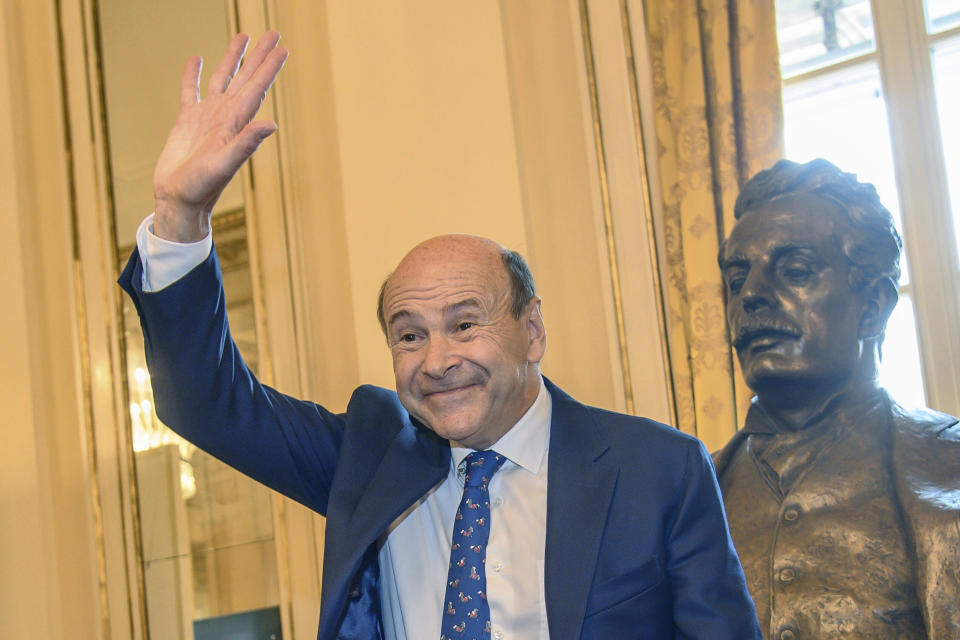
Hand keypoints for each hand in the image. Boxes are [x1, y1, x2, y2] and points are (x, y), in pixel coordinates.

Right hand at [152, 31, 287, 241]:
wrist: (178, 200)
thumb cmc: (201, 188)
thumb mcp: (224, 165)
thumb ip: (246, 144)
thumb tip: (271, 124)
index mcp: (236, 123)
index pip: (257, 88)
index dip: (270, 68)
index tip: (283, 47)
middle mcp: (225, 116)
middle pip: (246, 78)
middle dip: (260, 56)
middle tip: (274, 33)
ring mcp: (207, 117)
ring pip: (223, 79)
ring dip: (233, 58)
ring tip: (243, 36)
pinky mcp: (186, 121)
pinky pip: (191, 91)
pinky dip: (193, 74)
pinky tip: (198, 59)